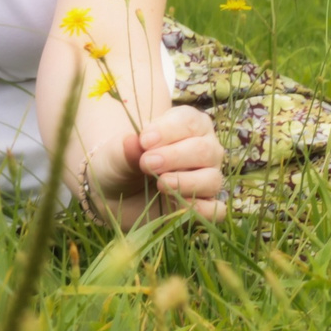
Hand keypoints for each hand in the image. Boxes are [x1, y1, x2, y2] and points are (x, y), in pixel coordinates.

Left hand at [101, 104, 224, 221]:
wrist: (116, 193)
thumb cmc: (121, 161)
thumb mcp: (115, 154)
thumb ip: (125, 149)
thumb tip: (133, 141)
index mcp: (187, 124)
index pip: (189, 121)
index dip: (168, 130)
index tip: (144, 141)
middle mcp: (204, 148)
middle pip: (204, 150)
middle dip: (175, 157)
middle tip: (146, 164)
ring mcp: (207, 177)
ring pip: (212, 179)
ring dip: (186, 183)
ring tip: (160, 185)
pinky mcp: (204, 205)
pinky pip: (215, 209)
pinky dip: (199, 209)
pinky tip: (173, 204)